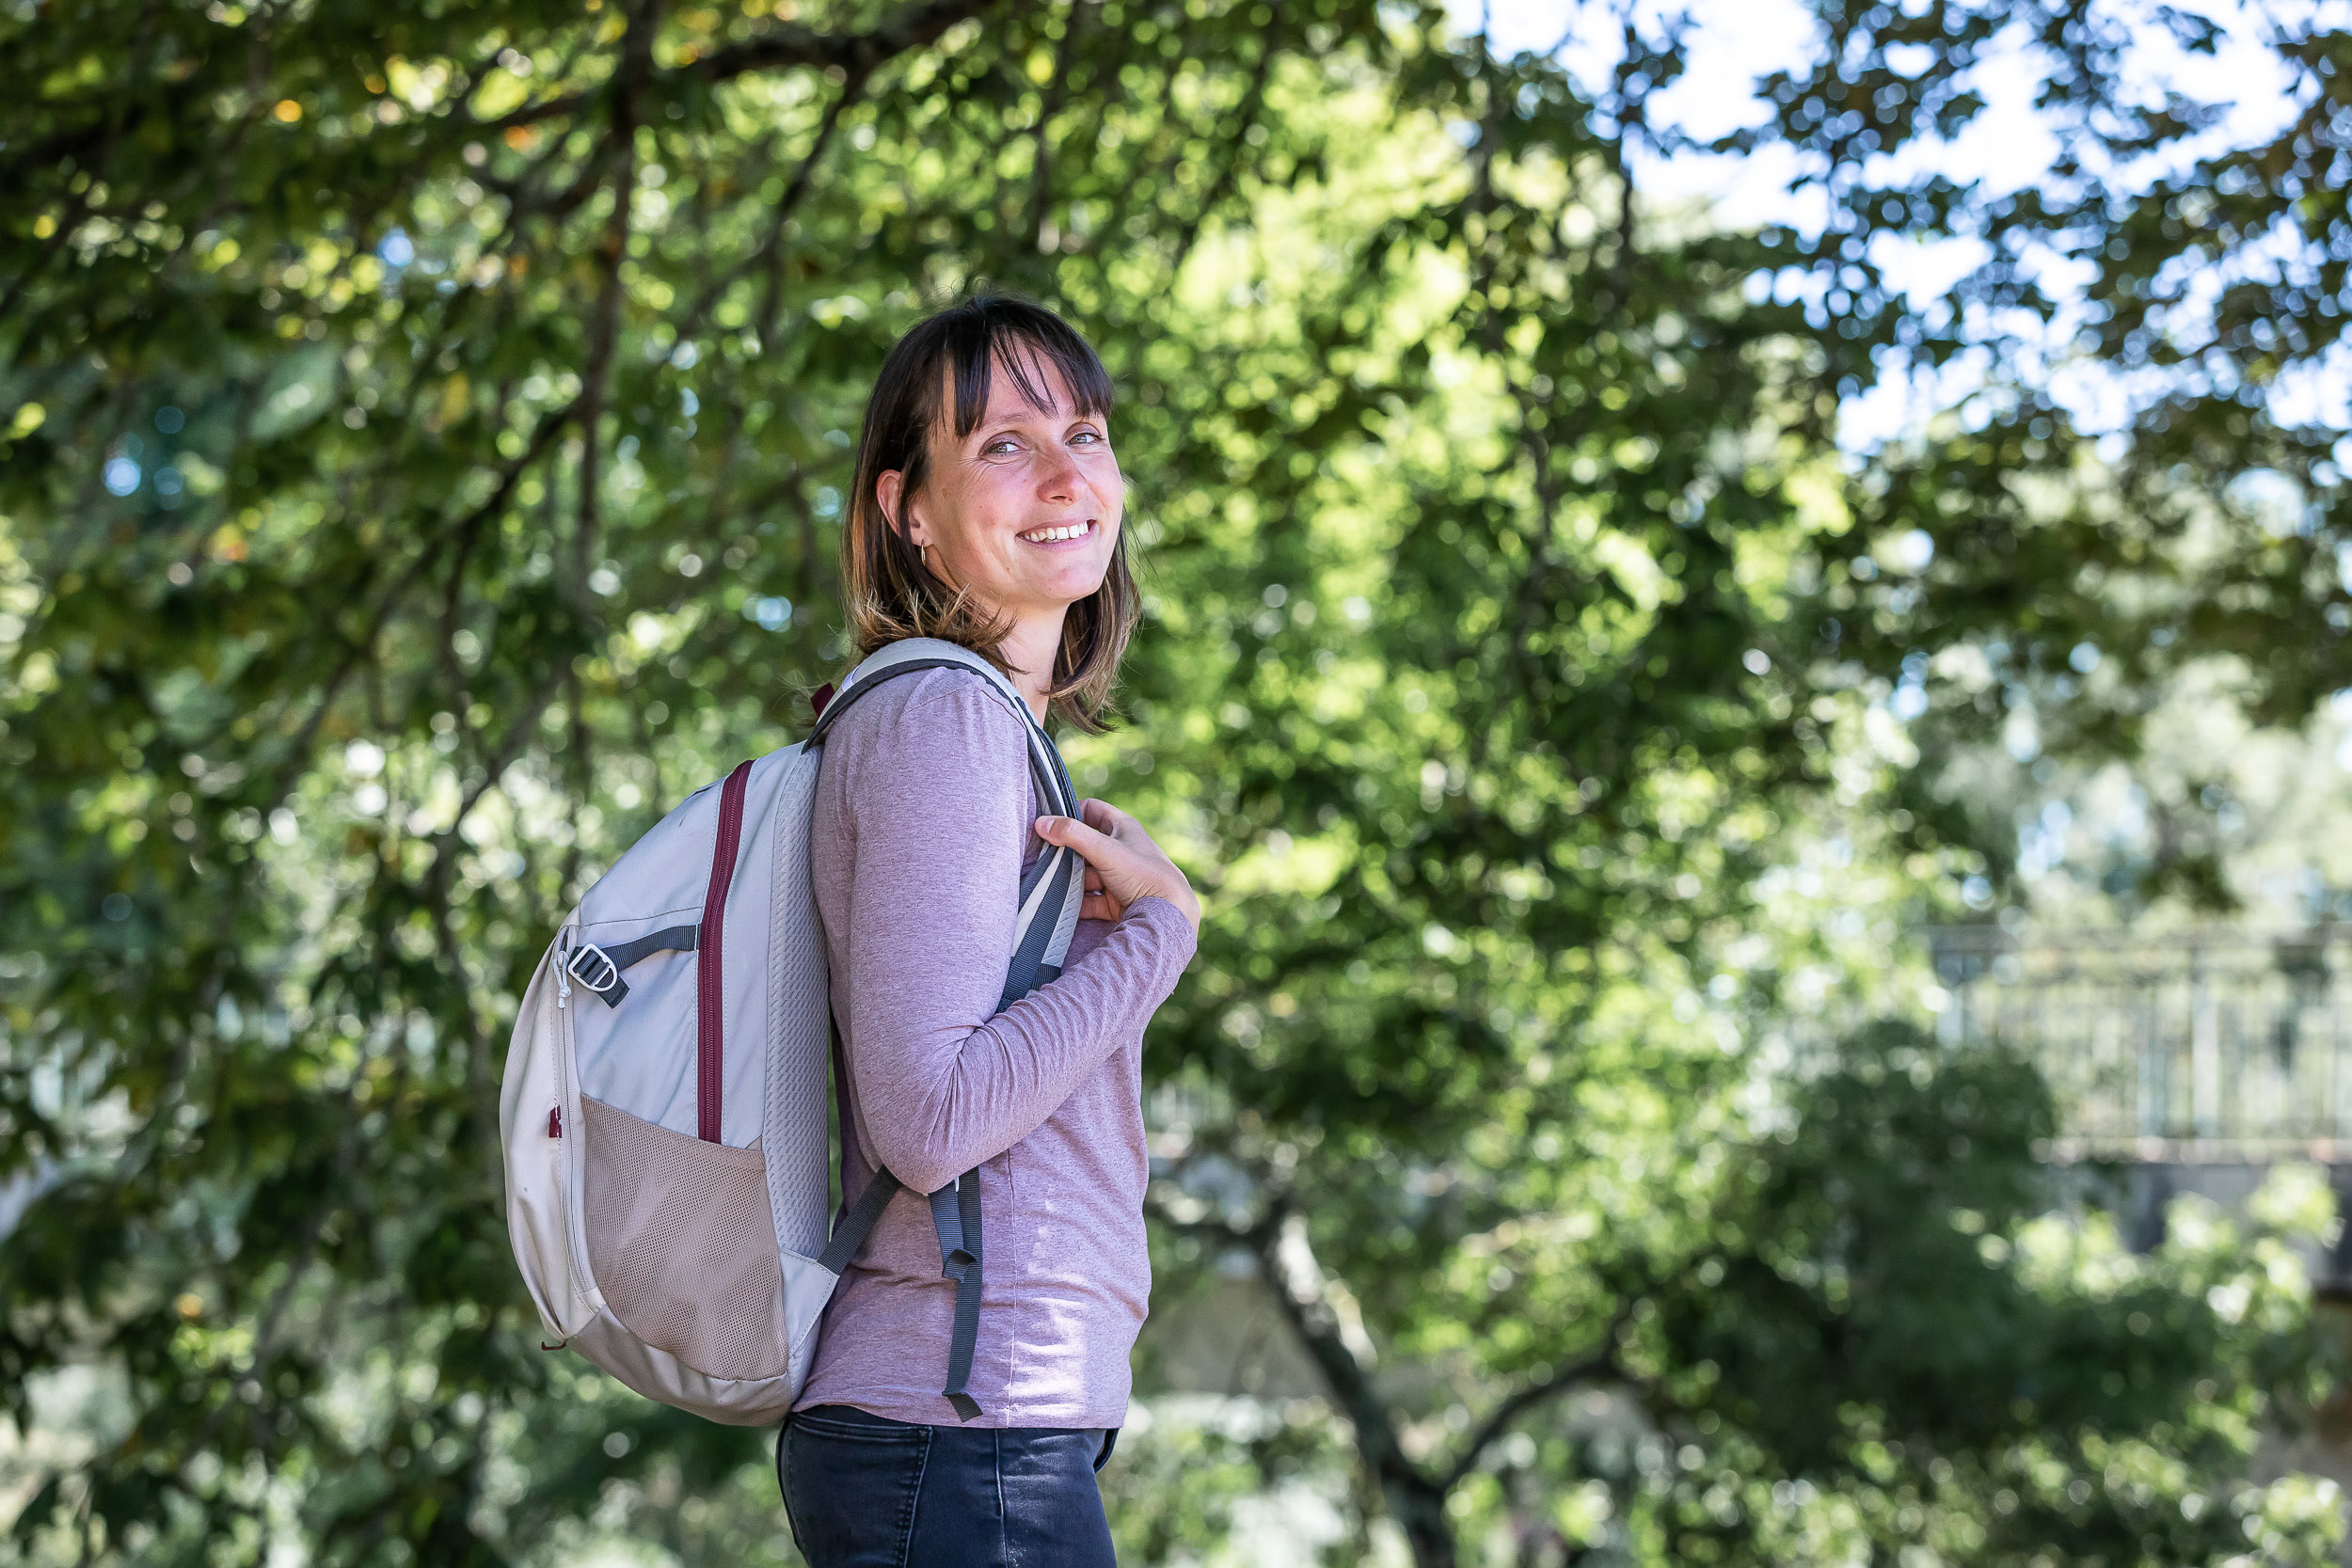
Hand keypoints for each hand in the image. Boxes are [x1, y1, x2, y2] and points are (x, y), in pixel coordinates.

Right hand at [1033, 798, 1201, 932]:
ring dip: (1068, 880)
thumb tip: (1040, 822)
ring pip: (1085, 874)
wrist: (1169, 913)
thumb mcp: (1105, 849)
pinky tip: (1060, 907)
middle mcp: (1120, 850)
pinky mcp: (1115, 901)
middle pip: (1084, 845)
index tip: (1051, 825)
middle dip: (1064, 852)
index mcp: (1123, 828)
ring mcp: (1117, 877)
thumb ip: (1072, 834)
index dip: (1072, 813)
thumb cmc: (1142, 874)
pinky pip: (1089, 900)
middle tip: (1042, 857)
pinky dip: (1076, 904)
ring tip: (1047, 884)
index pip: (1092, 810)